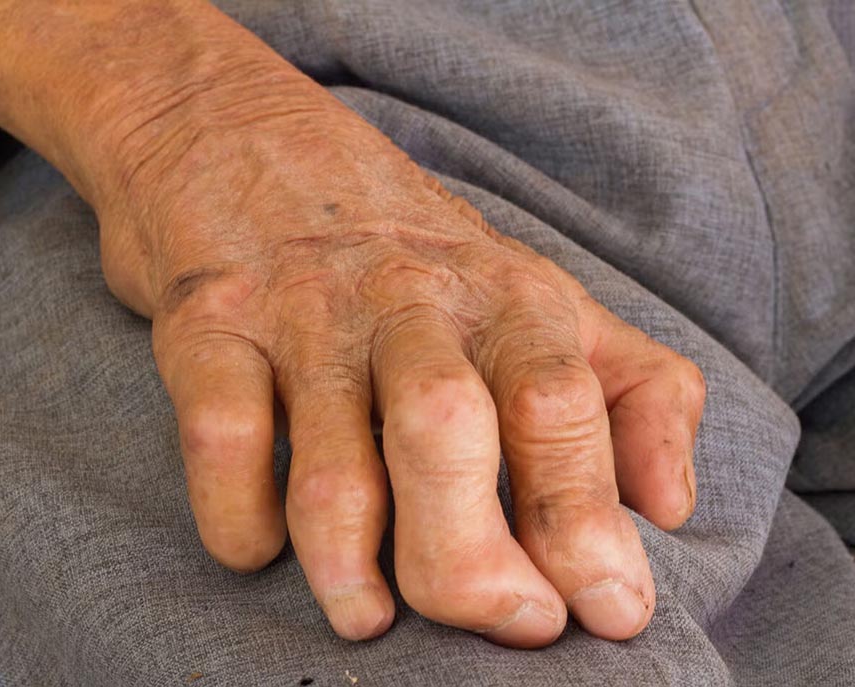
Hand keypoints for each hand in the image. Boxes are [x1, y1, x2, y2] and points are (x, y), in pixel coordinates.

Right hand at [94, 45, 704, 649]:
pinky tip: (265, 547)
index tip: (604, 610)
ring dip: (352, 571)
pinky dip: (242, 527)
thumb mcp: (540, 298)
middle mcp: (405, 299)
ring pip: (333, 470)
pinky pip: (224, 445)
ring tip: (368, 616)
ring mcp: (300, 313)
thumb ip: (632, 389)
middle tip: (495, 620)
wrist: (254, 149)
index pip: (559, 409)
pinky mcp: (207, 327)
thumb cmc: (412, 253)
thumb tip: (670, 507)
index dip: (588, 526)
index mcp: (505, 298)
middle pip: (447, 436)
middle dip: (472, 563)